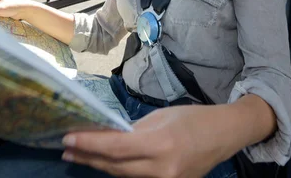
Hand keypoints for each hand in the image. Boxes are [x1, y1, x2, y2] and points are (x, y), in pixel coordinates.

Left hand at [61, 105, 235, 177]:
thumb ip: (133, 130)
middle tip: (66, 148)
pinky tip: (104, 162)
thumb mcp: (160, 117)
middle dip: (88, 157)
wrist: (224, 135)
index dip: (89, 144)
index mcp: (160, 144)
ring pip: (124, 176)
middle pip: (116, 167)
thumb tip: (106, 136)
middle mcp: (162, 169)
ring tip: (78, 154)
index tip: (68, 138)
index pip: (116, 147)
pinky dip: (120, 170)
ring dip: (100, 165)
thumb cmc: (192, 119)